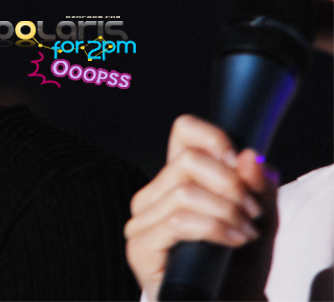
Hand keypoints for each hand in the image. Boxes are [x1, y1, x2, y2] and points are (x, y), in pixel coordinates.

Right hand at [124, 114, 277, 300]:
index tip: (237, 160)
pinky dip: (214, 228)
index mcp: (175, 181)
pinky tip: (233, 240)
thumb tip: (249, 157)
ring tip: (246, 232)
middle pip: (186, 161)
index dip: (211, 136)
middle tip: (252, 211)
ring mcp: (140, 223)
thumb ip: (257, 187)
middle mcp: (152, 197)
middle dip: (230, 185)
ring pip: (183, 192)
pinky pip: (177, 222)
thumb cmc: (241, 267)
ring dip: (225, 211)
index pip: (182, 133)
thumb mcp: (259, 219)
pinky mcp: (140, 249)